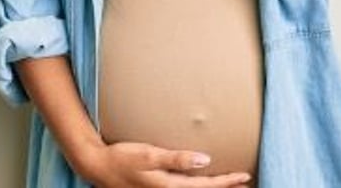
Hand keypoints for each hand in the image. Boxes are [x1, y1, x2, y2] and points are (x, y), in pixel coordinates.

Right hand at [79, 140, 251, 187]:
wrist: (97, 167)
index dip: (226, 182)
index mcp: (169, 186)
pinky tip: (198, 182)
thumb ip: (176, 159)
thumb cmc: (122, 158)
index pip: (205, 186)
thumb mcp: (149, 155)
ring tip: (228, 184)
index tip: (244, 175)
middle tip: (244, 183)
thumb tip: (204, 160)